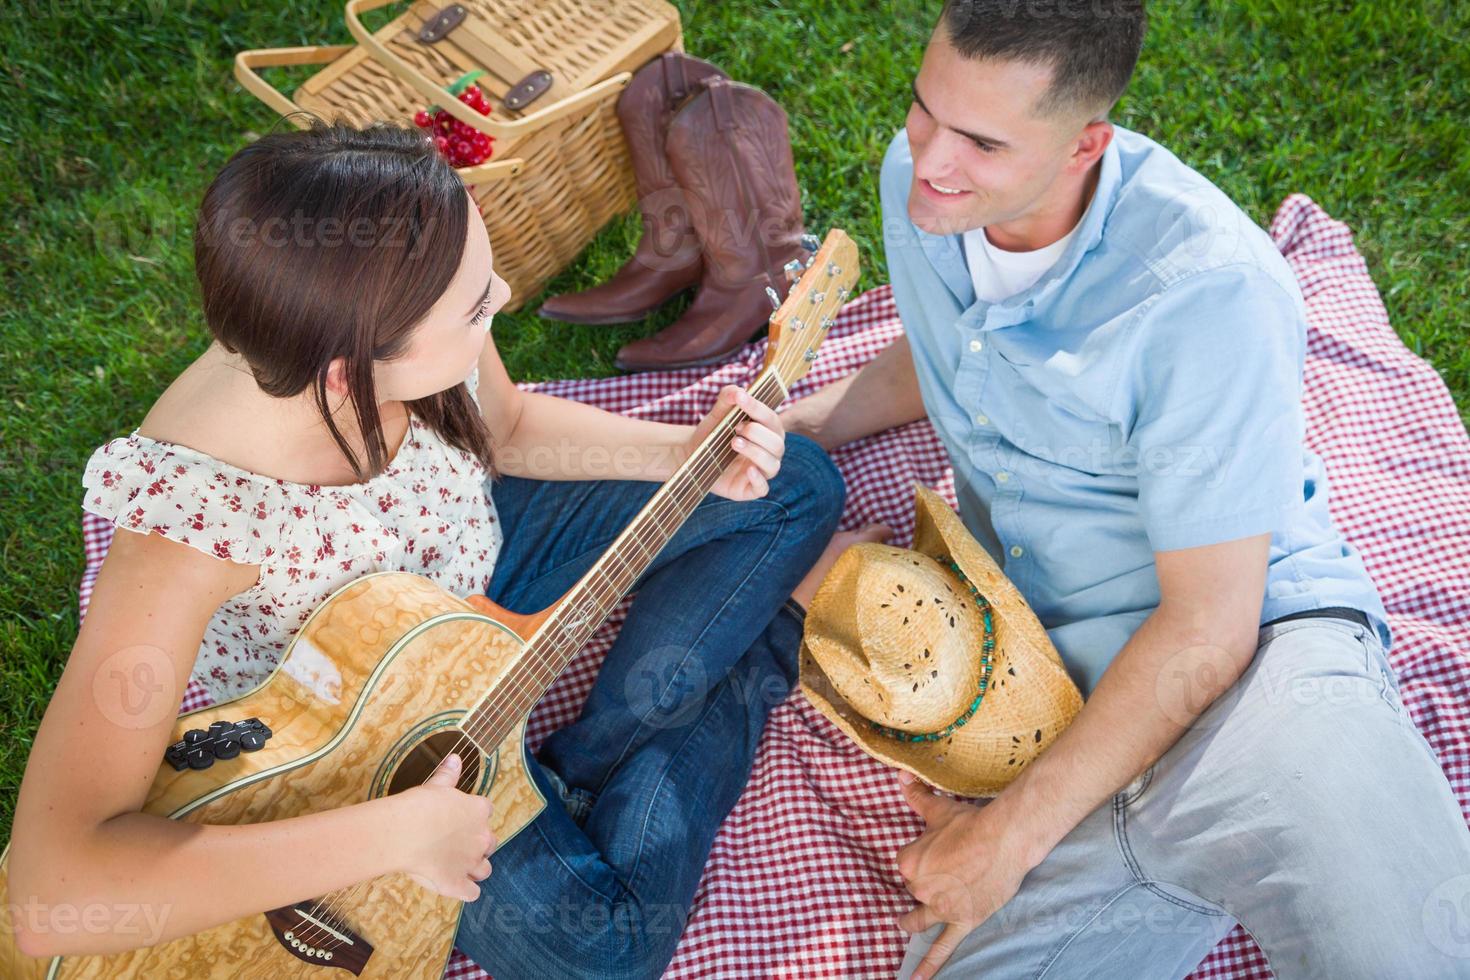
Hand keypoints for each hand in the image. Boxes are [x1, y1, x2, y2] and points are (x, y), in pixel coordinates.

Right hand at [396, 754, 495, 901]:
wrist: (404, 832)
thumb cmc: (418, 806)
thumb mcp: (436, 785)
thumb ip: (449, 774)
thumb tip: (455, 757)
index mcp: (479, 811)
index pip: (486, 811)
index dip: (474, 816)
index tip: (461, 818)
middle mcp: (481, 838)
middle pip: (490, 843)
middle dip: (478, 844)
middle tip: (458, 844)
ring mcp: (471, 863)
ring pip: (485, 869)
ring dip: (475, 869)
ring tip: (460, 867)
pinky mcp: (458, 884)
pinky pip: (472, 893)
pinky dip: (467, 892)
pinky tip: (458, 888)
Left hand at [689, 385, 784, 500]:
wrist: (692, 455)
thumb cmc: (711, 434)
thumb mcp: (717, 414)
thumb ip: (727, 399)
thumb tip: (738, 391)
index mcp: (767, 432)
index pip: (771, 419)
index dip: (758, 408)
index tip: (740, 399)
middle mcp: (769, 452)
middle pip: (777, 443)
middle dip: (758, 433)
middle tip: (735, 428)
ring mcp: (761, 471)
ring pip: (773, 465)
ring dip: (756, 452)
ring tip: (734, 443)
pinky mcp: (749, 489)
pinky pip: (763, 488)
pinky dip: (758, 480)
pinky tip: (748, 470)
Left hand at [893, 770, 1036, 979]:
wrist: (1003, 838)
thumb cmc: (970, 822)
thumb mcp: (937, 809)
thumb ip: (915, 795)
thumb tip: (898, 776)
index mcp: (909, 863)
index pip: (906, 866)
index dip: (921, 859)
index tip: (935, 853)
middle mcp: (920, 888)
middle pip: (915, 890)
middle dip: (927, 882)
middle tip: (944, 872)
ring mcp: (941, 907)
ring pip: (920, 917)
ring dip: (911, 921)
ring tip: (903, 924)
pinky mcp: (962, 920)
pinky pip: (943, 946)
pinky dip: (929, 965)